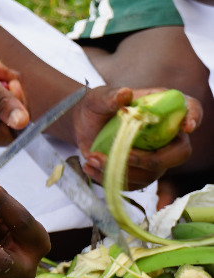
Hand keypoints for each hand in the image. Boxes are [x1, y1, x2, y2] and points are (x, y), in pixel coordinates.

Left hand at [76, 86, 202, 188]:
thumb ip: (111, 97)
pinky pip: (134, 183)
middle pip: (179, 153)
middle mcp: (166, 134)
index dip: (194, 117)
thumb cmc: (97, 107)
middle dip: (152, 159)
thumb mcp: (99, 98)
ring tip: (94, 158)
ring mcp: (155, 156)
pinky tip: (92, 168)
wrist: (82, 125)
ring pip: (153, 173)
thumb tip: (124, 94)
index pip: (191, 109)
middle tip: (124, 155)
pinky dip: (111, 179)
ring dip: (123, 170)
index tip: (187, 126)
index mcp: (162, 107)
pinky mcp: (140, 172)